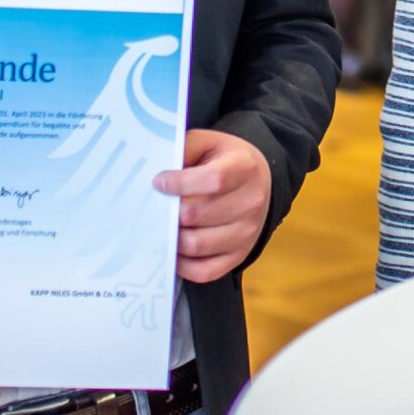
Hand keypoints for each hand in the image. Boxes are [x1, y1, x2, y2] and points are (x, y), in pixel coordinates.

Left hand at [155, 128, 272, 281]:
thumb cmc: (225, 160)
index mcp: (244, 168)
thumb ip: (183, 150)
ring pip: (197, 245)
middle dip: (169, 213)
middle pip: (198, 215)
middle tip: (156, 208)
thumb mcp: (207, 143)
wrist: (258, 180)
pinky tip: (174, 248)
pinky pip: (205, 271)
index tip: (158, 182)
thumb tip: (155, 175)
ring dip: (172, 238)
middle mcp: (251, 202)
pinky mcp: (240, 255)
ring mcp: (247, 232)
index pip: (213, 180)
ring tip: (163, 228)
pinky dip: (183, 265)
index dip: (180, 183)